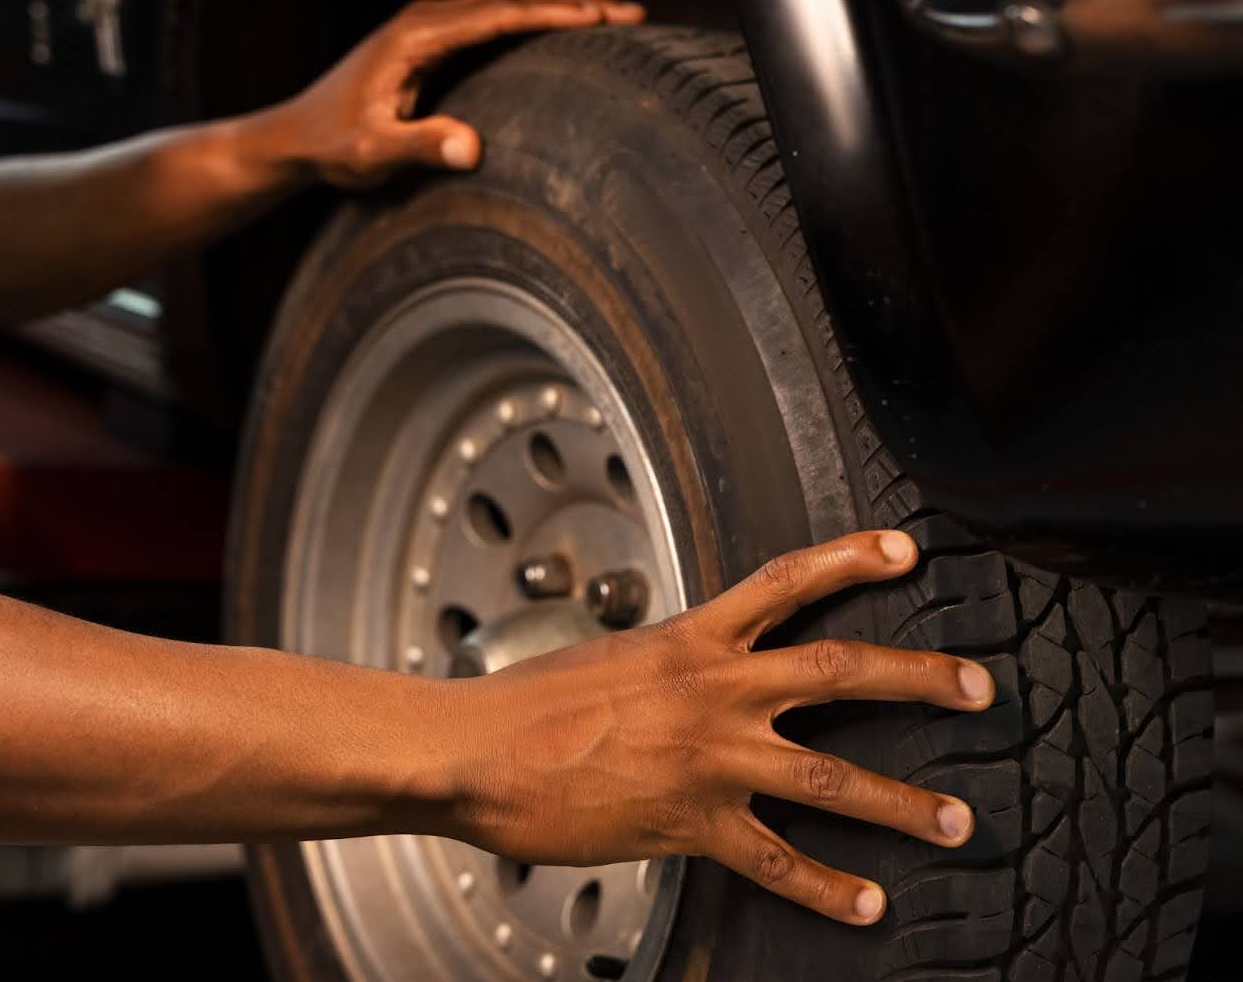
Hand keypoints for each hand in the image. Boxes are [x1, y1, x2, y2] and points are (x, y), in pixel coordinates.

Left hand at [265, 0, 643, 187]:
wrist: (296, 135)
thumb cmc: (331, 146)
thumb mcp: (372, 154)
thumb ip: (420, 147)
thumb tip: (472, 147)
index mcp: (417, 35)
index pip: (501, 14)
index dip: (555, 15)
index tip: (604, 20)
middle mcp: (425, 18)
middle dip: (575, 3)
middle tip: (633, 15)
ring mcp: (429, 24)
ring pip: (508, 1)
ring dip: (561, 6)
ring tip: (616, 19)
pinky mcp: (432, 38)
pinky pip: (495, 17)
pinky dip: (536, 19)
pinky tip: (566, 33)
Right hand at [452, 530, 995, 925]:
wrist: (477, 752)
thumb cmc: (528, 705)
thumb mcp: (610, 658)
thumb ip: (669, 664)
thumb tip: (696, 672)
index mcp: (691, 640)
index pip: (786, 583)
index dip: (850, 559)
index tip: (903, 550)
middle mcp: (714, 692)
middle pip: (842, 671)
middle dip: (920, 678)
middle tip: (977, 687)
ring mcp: (710, 758)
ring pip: (831, 777)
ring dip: (902, 802)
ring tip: (955, 819)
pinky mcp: (691, 821)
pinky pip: (776, 861)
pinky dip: (828, 888)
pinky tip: (866, 904)